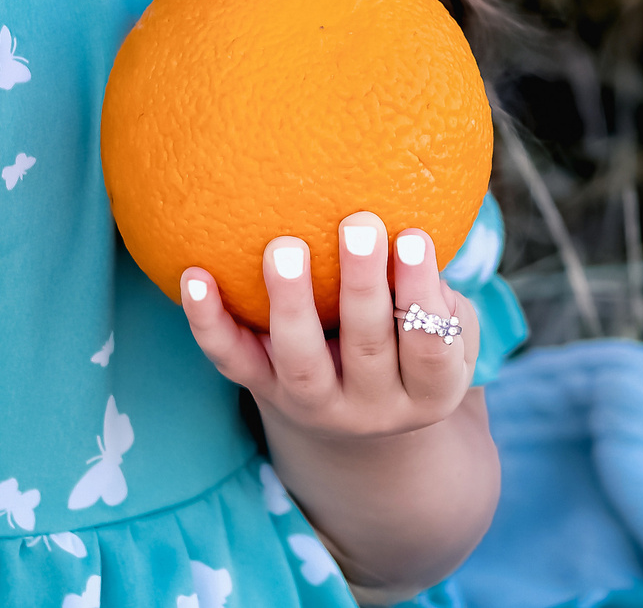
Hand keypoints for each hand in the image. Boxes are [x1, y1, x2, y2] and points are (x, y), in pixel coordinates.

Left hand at [181, 212, 479, 441]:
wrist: (359, 418)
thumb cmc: (411, 343)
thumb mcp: (448, 331)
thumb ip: (440, 293)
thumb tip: (418, 224)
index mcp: (429, 392)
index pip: (430, 348)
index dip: (422, 294)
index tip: (412, 234)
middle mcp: (373, 409)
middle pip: (367, 349)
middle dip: (362, 286)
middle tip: (359, 224)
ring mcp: (314, 404)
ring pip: (300, 362)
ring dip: (291, 303)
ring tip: (284, 249)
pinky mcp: (264, 391)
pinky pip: (233, 359)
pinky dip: (209, 321)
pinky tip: (194, 275)